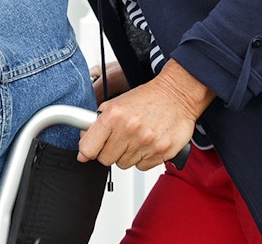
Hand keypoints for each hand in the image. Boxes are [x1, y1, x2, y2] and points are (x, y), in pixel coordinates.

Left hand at [78, 59, 213, 170]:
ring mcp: (146, 142)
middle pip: (105, 159)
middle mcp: (129, 129)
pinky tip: (147, 144)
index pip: (88, 148)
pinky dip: (142, 159)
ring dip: (127, 155)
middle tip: (117, 141)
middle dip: (108, 152)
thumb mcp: (115, 103)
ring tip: (135, 139)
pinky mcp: (161, 152)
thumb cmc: (146, 98)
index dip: (86, 152)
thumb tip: (83, 144)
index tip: (87, 153)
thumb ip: (97, 122)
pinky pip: (141, 167)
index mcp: (113, 116)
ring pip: (124, 164)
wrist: (177, 95)